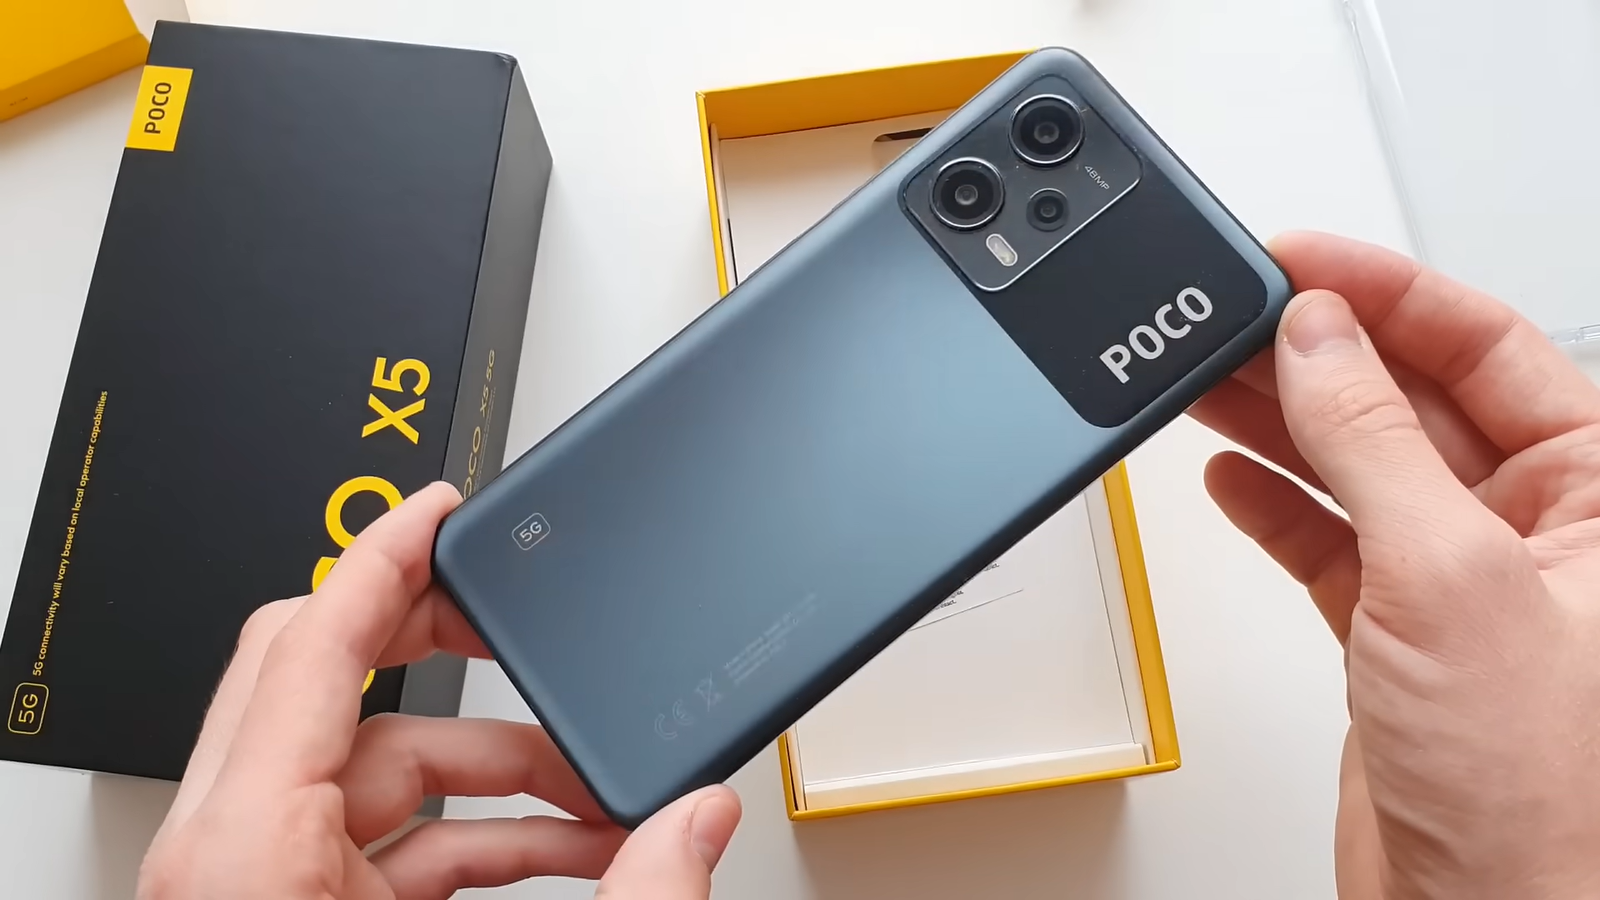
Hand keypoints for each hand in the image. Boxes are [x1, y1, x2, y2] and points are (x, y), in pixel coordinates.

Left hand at [135, 482, 741, 899]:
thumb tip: (701, 825)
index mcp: (247, 855)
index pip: (308, 639)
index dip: (381, 553)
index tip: (442, 507)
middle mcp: (236, 860)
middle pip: (337, 689)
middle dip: (466, 670)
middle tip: (542, 639)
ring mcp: (262, 893)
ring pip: (378, 775)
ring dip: (501, 780)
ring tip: (609, 809)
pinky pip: (384, 849)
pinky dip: (478, 845)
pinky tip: (572, 861)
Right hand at [1190, 232, 1599, 897]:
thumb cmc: (1536, 791)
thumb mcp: (1449, 576)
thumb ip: (1372, 444)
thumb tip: (1319, 339)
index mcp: (1598, 490)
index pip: (1488, 346)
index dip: (1387, 292)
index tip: (1297, 262)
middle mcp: (1534, 525)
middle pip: (1410, 397)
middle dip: (1317, 353)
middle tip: (1232, 317)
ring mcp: (1457, 578)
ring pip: (1356, 463)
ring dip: (1278, 419)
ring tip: (1206, 379)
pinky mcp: (1394, 630)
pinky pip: (1327, 537)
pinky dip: (1272, 504)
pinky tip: (1230, 473)